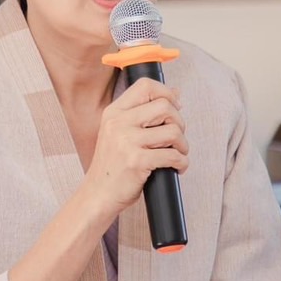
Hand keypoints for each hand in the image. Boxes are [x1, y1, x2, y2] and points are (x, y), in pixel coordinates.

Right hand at [80, 77, 186, 219]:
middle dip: (179, 122)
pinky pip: (173, 155)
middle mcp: (118, 123)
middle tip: (176, 137)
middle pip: (164, 106)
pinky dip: (182, 162)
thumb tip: (175, 93)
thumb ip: (143, 113)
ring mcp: (126, 141)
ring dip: (183, 145)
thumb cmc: (112, 165)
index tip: (175, 107)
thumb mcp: (119, 132)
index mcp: (114, 112)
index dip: (166, 94)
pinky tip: (176, 167)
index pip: (145, 86)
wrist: (97, 194)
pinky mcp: (136, 161)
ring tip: (177, 154)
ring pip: (173, 130)